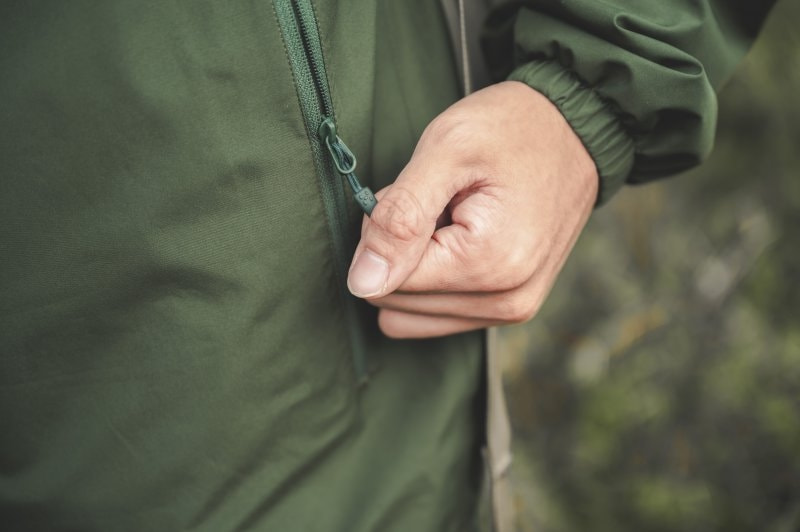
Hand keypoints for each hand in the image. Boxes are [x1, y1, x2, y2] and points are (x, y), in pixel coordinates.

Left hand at [347, 81, 597, 337]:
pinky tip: (462, 236)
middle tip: (435, 202)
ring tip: (451, 217)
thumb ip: (399, 217)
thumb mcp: (446, 151)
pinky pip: (438, 317)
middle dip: (398, 252)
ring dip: (416, 267)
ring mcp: (512, 311)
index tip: (414, 193)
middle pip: (396, 303)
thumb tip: (361, 284)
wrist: (575, 129)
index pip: (385, 281)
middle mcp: (506, 302)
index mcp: (489, 265)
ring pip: (411, 316)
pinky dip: (436, 278)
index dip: (382, 231)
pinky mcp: (511, 310)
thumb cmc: (510, 129)